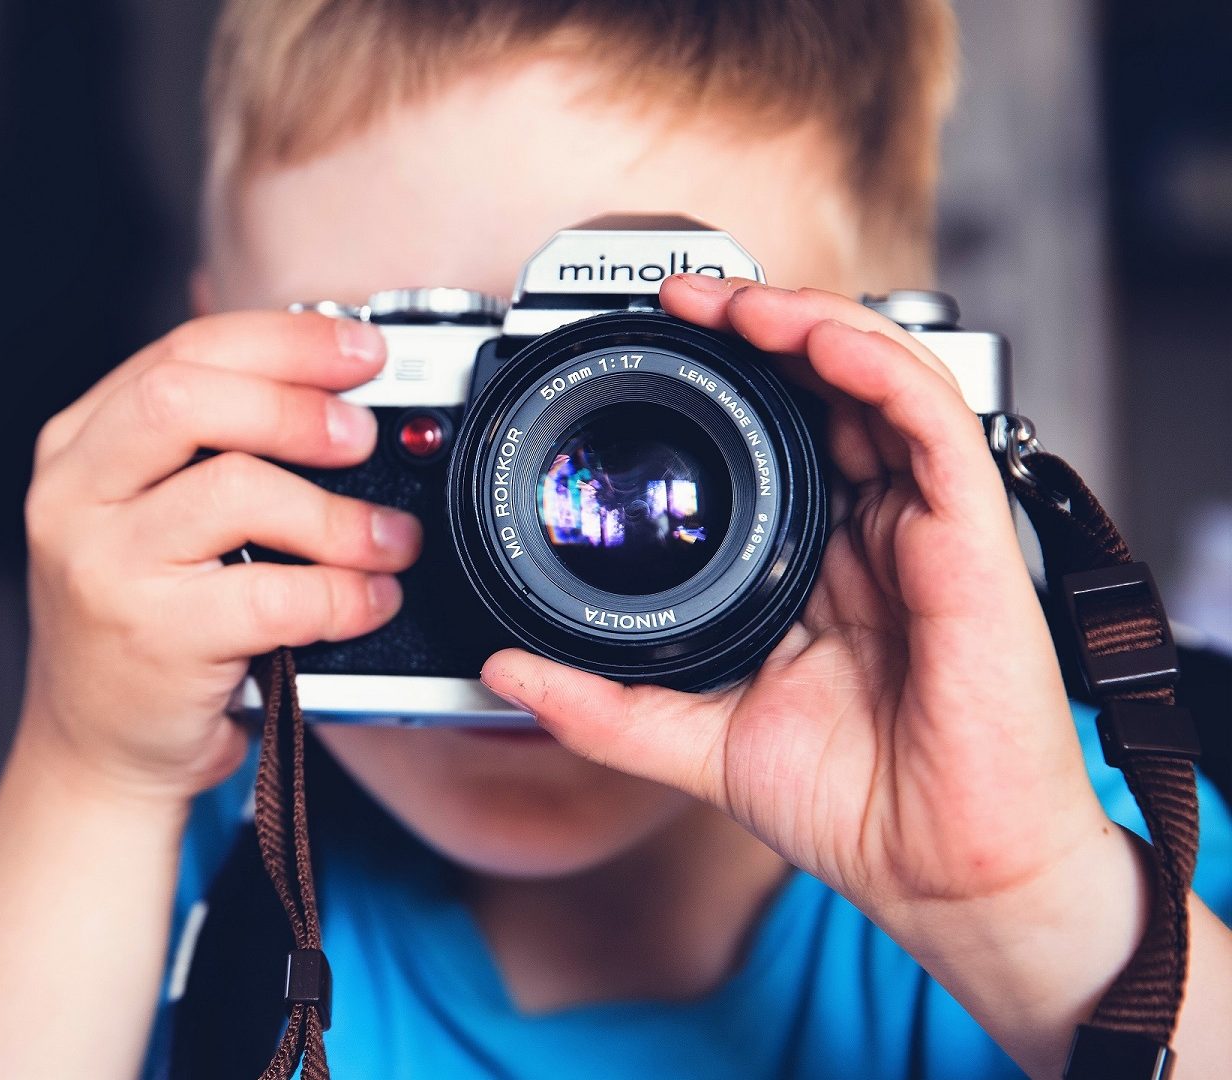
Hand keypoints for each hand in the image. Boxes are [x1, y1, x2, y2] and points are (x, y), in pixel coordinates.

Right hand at [19, 311, 422, 802]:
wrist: (94, 750)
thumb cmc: (139, 625)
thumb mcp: (143, 517)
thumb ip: (205, 448)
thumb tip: (331, 387)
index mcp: (77, 447)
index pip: (180, 353)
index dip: (281, 341)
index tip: (358, 349)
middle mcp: (75, 499)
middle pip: (186, 399)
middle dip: (295, 403)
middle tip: (362, 434)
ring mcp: (105, 568)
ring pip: (235, 490)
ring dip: (336, 512)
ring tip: (385, 538)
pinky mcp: (153, 638)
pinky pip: (272, 594)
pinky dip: (341, 593)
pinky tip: (367, 600)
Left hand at [481, 278, 1144, 1071]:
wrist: (939, 872)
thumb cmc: (852, 804)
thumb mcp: (694, 741)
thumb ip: (601, 704)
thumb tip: (504, 671)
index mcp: (820, 560)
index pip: (779, 434)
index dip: (724, 378)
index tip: (649, 347)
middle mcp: (875, 528)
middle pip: (826, 386)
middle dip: (756, 324)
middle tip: (679, 298)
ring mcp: (924, 525)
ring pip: (879, 377)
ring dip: (807, 321)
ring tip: (729, 301)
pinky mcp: (970, 535)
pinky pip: (931, 419)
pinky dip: (873, 361)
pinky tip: (814, 337)